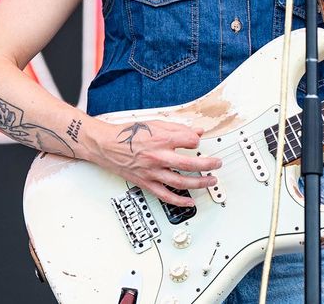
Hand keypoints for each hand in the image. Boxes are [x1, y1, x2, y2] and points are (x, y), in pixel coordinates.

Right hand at [89, 119, 220, 206]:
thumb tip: (196, 131)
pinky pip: (165, 194)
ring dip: (199, 183)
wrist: (106, 145)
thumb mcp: (154, 123)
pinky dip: (179, 200)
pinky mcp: (146, 182)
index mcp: (161, 139)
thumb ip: (177, 128)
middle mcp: (158, 157)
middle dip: (208, 165)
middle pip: (189, 164)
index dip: (197, 141)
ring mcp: (152, 172)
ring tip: (211, 181)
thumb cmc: (128, 134)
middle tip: (217, 164)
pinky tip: (190, 201)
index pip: (189, 141)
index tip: (198, 142)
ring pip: (181, 181)